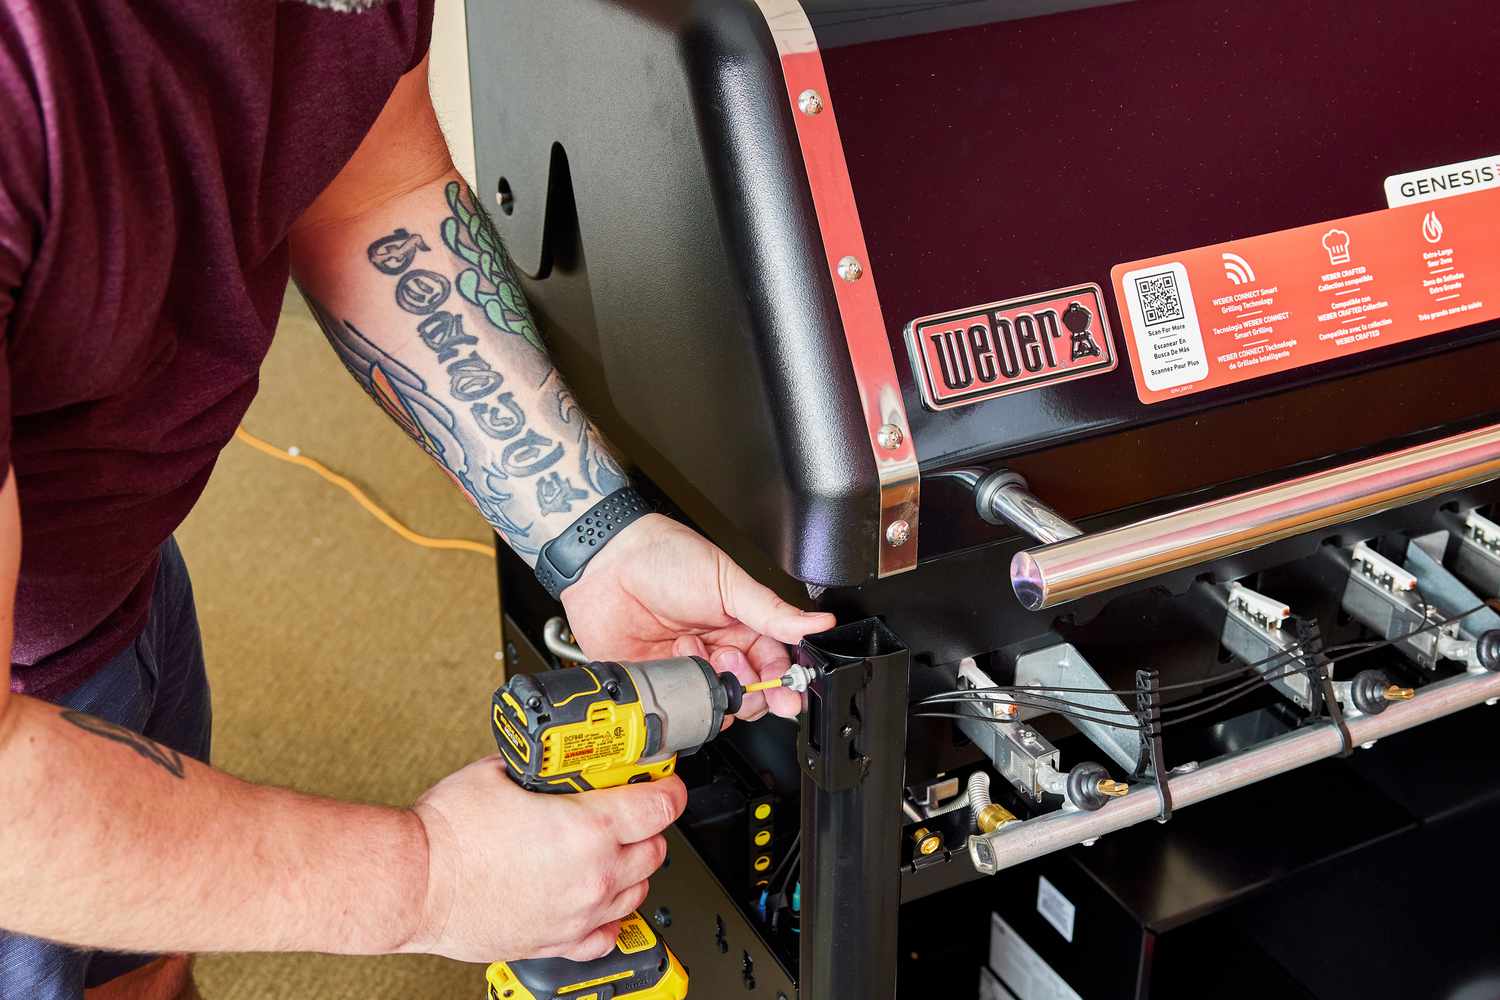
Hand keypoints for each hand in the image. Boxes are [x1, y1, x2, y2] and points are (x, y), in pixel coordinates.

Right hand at [401, 756, 686, 962]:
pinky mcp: (557, 940)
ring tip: (607, 852)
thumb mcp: (501, 771)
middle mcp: (593, 875)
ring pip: (638, 892)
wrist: (415, 883)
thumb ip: (542, 767)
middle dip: (647, 827)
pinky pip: (607, 933)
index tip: (664, 783)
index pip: (661, 806)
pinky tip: (594, 897)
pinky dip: (609, 914)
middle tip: (628, 812)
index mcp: (588, 829)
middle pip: (656, 850)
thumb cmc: (449, 833)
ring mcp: (578, 912)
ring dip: (631, 869)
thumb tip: (555, 759)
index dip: (668, 788)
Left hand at [561, 515, 834, 719]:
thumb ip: (773, 610)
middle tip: (732, 664)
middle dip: (748, 688)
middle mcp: (717, 651)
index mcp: (742, 627)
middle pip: (750, 693)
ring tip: (694, 649)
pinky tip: (674, 660)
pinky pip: (678, 705)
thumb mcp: (728, 581)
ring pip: (716, 703)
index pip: (775, 666)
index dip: (783, 682)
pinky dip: (680, 692)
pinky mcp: (657, 682)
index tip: (787, 692)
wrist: (608, 562)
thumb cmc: (666, 557)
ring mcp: (687, 668)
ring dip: (711, 683)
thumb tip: (818, 623)